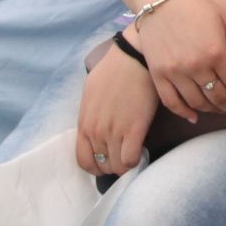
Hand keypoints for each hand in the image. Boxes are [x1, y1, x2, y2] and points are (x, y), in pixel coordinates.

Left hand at [76, 43, 158, 175]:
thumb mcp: (90, 95)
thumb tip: (96, 127)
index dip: (96, 166)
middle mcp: (96, 132)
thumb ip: (91, 116)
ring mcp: (114, 132)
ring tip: (133, 152)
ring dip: (125, 164)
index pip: (83, 161)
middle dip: (112, 166)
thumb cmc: (113, 71)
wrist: (133, 59)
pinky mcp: (134, 130)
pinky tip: (141, 149)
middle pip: (102, 166)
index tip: (106, 160)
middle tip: (122, 155)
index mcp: (84, 124)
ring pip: (117, 166)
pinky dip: (136, 160)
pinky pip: (130, 160)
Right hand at [129, 0, 225, 123]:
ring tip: (223, 111)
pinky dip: (184, 112)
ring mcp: (175, 72)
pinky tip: (195, 116)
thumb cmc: (197, 8)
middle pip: (219, 97)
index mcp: (216, 52)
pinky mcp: (158, 74)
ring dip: (214, 111)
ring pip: (198, 103)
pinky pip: (172, 102)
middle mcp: (196, 66)